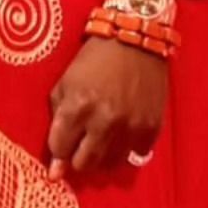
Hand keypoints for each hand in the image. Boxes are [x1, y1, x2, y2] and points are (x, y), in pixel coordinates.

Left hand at [45, 35, 168, 179]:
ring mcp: (130, 126)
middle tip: (82, 142)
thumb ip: (57, 120)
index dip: (58, 147)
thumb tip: (55, 169)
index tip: (64, 142)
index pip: (59, 149)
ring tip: (103, 134)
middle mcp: (104, 120)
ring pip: (109, 165)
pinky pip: (135, 155)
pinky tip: (124, 130)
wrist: (136, 38)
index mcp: (78, 106)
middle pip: (84, 164)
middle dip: (78, 156)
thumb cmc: (95, 58)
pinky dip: (127, 147)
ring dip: (103, 154)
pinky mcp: (152, 128)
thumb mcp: (66, 81)